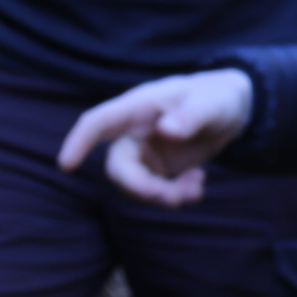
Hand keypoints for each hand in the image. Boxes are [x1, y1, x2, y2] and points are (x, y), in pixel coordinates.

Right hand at [57, 69, 254, 203]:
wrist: (231, 110)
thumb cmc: (218, 98)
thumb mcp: (213, 104)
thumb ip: (192, 116)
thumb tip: (167, 130)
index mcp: (139, 107)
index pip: (99, 122)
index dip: (79, 141)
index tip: (65, 165)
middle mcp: (134, 131)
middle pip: (118, 166)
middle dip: (141, 188)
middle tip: (173, 198)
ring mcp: (144, 152)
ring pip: (136, 184)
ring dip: (162, 195)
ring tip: (196, 189)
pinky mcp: (157, 169)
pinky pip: (155, 190)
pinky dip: (176, 194)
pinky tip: (198, 183)